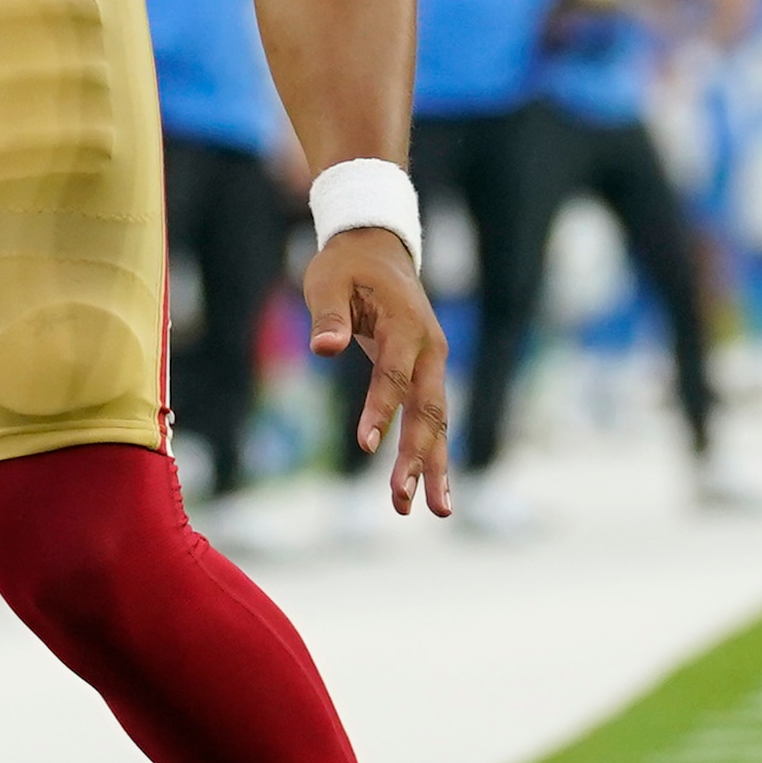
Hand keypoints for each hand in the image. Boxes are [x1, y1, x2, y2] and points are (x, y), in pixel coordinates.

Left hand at [307, 226, 454, 515]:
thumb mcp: (328, 281)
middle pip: (428, 409)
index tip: (364, 445)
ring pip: (438, 422)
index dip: (380, 409)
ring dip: (433, 466)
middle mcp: (430, 350)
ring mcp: (433, 365)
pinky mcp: (427, 376)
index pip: (393, 374)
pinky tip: (429, 492)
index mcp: (406, 325)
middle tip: (401, 498)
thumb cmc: (347, 266)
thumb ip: (329, 315)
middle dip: (417, 456)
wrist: (379, 250)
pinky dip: (432, 455)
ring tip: (433, 512)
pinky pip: (433, 420)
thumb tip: (323, 348)